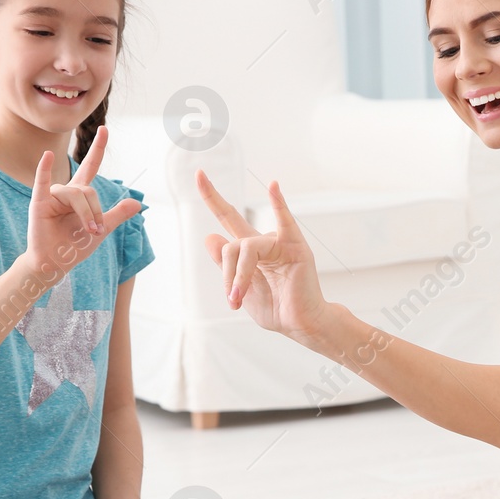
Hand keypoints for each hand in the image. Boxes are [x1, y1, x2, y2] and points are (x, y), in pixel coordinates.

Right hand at [23, 126, 141, 283]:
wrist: (56, 262)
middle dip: (96, 210)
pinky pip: (42, 182)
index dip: (98, 148)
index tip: (104, 130)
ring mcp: (52, 196)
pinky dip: (44, 169)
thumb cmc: (75, 246)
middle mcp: (67, 192)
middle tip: (96, 230)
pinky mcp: (39, 203)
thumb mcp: (102, 228)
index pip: (90, 165)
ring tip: (88, 232)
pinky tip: (47, 157)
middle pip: (88, 189)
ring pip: (76, 194)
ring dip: (86, 214)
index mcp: (81, 195)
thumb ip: (117, 214)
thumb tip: (137, 202)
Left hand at [195, 169, 331, 343]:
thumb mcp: (240, 289)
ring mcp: (279, 243)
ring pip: (243, 247)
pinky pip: (284, 223)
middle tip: (207, 207)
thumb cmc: (276, 309)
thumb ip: (226, 264)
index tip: (199, 174)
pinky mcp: (294, 247)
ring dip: (236, 275)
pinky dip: (278, 204)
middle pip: (232, 230)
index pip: (228, 220)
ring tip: (237, 298)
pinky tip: (273, 187)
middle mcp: (263, 242)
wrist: (300, 324)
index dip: (213, 198)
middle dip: (216, 208)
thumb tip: (209, 236)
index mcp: (250, 251)